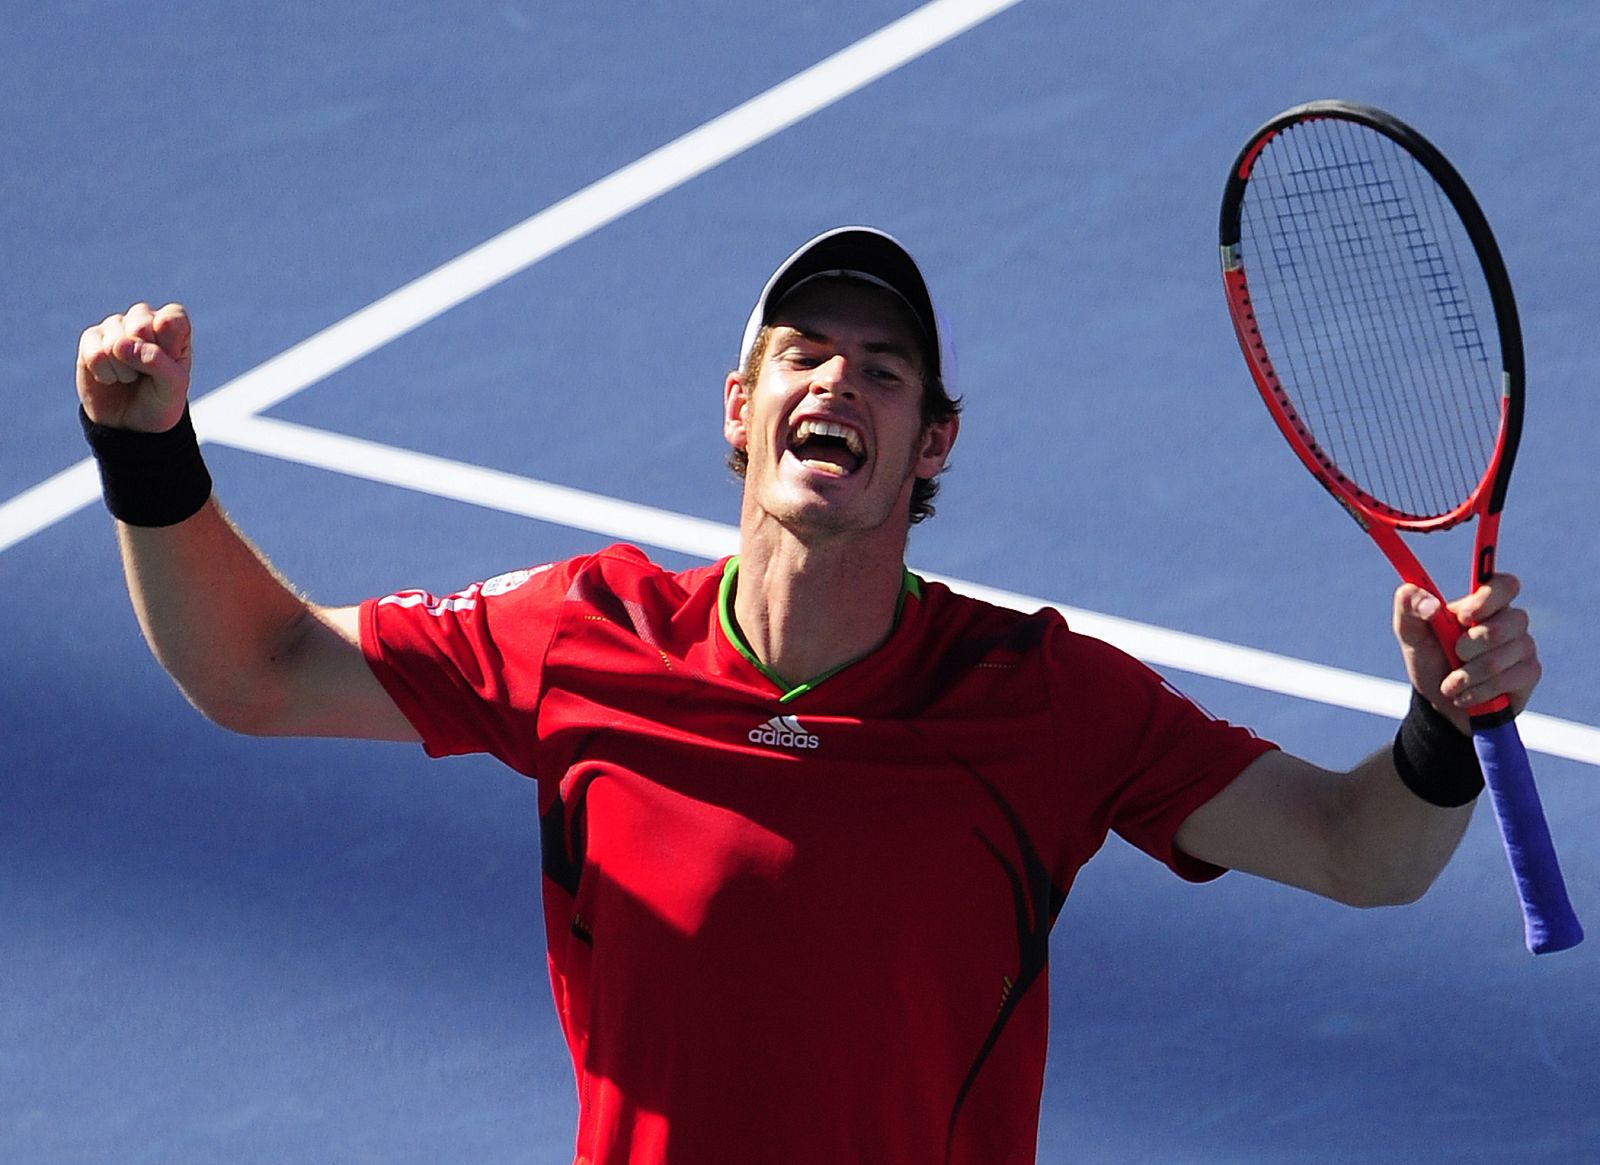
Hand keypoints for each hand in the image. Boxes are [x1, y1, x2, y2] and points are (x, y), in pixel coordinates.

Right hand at [77, 302, 192, 432]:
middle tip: (147, 372)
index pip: (171, 318)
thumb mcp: (174, 387)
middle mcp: (143, 318)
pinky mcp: (90, 339)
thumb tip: (121, 345)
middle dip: (145, 359)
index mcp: (172, 325)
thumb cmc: (161, 399)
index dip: (169, 346)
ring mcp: (115, 326)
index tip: (170, 362)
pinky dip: (106, 375)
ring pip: (116, 341)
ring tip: (130, 377)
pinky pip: (95, 354)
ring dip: (125, 371)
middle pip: (141, 324)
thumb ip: (158, 362)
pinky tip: (111, 378)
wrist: (133, 423)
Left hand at [1393, 575, 1541, 730]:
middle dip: (1466, 648)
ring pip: (1498, 659)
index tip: (1462, 617)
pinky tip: (1465, 695)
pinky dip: (1476, 692)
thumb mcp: (1410, 632)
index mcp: (1484, 602)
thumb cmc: (1429, 658)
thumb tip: (1430, 603)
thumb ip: (1409, 606)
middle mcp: (1510, 620)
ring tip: (1451, 683)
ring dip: (1465, 676)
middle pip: (1502, 626)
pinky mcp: (1529, 673)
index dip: (1488, 599)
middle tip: (1453, 654)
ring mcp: (1523, 646)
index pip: (1505, 585)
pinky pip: (1505, 681)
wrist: (1439, 701)